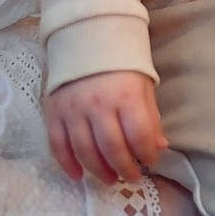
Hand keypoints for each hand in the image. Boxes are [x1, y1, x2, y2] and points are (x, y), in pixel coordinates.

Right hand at [46, 70, 165, 184]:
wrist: (87, 37)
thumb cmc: (121, 63)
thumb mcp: (143, 83)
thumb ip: (150, 116)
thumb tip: (159, 147)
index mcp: (126, 95)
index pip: (138, 135)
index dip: (146, 154)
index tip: (151, 162)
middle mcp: (98, 104)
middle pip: (111, 148)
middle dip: (124, 168)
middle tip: (131, 177)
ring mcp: (74, 109)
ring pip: (85, 151)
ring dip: (99, 170)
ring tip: (110, 178)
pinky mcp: (54, 112)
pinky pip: (57, 145)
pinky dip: (67, 164)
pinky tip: (78, 175)